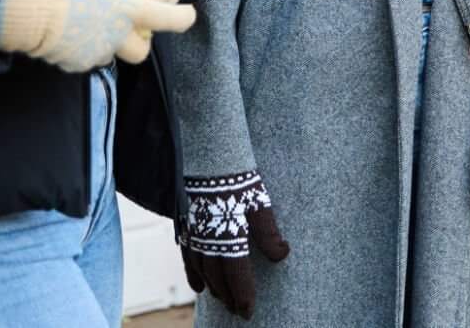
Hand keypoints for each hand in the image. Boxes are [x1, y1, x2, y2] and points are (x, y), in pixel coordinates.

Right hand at [0, 0, 196, 71]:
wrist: (25, 9)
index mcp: (125, 10)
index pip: (164, 17)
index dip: (181, 17)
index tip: (190, 14)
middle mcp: (114, 37)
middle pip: (140, 51)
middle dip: (141, 41)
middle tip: (132, 26)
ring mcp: (92, 53)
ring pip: (110, 53)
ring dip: (108, 41)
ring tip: (91, 20)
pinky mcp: (71, 63)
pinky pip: (83, 57)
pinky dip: (81, 46)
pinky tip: (68, 28)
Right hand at [180, 172, 289, 318]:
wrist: (211, 158)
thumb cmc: (240, 180)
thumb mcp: (260, 204)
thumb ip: (269, 234)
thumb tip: (282, 255)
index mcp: (228, 236)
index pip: (236, 275)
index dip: (242, 296)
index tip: (248, 312)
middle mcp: (208, 240)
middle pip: (218, 277)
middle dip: (228, 296)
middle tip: (237, 311)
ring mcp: (195, 234)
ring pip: (202, 270)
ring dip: (213, 288)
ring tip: (222, 299)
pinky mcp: (187, 226)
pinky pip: (188, 257)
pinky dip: (193, 274)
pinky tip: (198, 287)